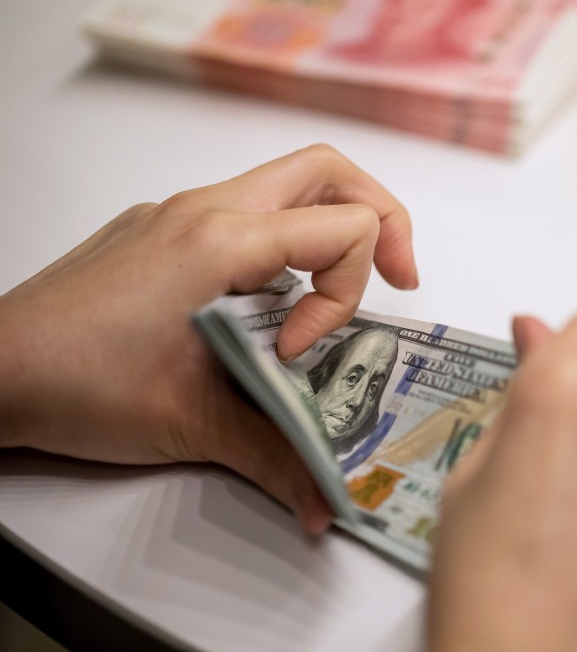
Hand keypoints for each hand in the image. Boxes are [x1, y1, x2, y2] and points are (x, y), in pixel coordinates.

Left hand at [0, 145, 415, 535]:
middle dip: (381, 218)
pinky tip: (264, 307)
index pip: (345, 227)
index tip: (297, 352)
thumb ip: (275, 456)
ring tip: (333, 298)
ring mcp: (179, 213)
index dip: (344, 296)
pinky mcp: (160, 230)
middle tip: (398, 279)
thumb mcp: (190, 423)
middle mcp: (206, 209)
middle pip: (329, 170)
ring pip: (286, 185)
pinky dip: (282, 246)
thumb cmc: (76, 384)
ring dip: (329, 231)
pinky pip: (245, 213)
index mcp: (223, 239)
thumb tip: (325, 506)